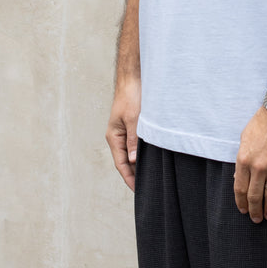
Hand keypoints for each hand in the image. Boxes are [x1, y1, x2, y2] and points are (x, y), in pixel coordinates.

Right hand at [105, 77, 140, 191]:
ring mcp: (125, 131)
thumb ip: (134, 139)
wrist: (134, 77)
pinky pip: (137, 144)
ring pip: (132, 153)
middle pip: (126, 161)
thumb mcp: (133, 118)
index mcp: (114, 137)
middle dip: (135, 174)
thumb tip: (133, 161)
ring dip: (139, 164)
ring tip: (151, 176)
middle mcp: (118, 136)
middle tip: (148, 188)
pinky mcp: (133, 125)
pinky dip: (143, 152)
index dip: (129, 178)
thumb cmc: (131, 95)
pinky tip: (152, 157)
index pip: (121, 164)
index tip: (138, 191)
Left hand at [234, 107, 266, 222]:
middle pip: (255, 196)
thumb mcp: (245, 138)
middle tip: (257, 219)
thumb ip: (242, 158)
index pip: (240, 188)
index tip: (244, 210)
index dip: (241, 202)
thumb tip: (239, 177)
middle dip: (255, 211)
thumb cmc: (263, 122)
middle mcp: (258, 166)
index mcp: (244, 159)